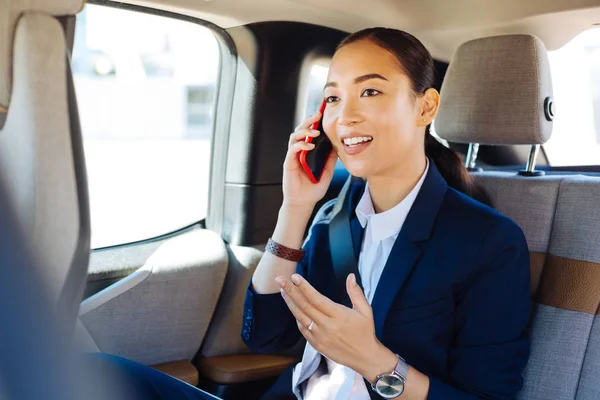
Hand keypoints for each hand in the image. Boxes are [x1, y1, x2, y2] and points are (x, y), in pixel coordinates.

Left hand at [275, 273, 394, 381]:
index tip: (294, 277)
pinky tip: (293, 308)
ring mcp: (320, 336)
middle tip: (279, 280)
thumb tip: (350, 276)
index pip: (316, 298)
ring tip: (282, 291)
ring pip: (300, 317)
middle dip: (290, 291)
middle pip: (304, 306)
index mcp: (338, 315)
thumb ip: (356, 292)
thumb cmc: (365, 331)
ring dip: (290, 303)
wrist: (365, 357)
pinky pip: (303, 329)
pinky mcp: (317, 345)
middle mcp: (327, 326)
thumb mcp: (365, 310)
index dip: (304, 287)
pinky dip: (297, 318)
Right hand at [282, 111, 337, 210]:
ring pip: (295, 136)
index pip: (310, 133)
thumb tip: (339, 145)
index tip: (323, 114)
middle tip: (318, 114)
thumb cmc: (313, 188)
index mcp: (308, 151)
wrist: (304, 202)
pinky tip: (309, 146)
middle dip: (309, 121)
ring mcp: (293, 156)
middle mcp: (300, 151)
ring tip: (315, 132)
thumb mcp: (328, 171)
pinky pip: (292, 149)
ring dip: (304, 131)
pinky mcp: (289, 162)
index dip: (314, 122)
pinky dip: (301, 144)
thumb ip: (331, 158)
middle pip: (301, 130)